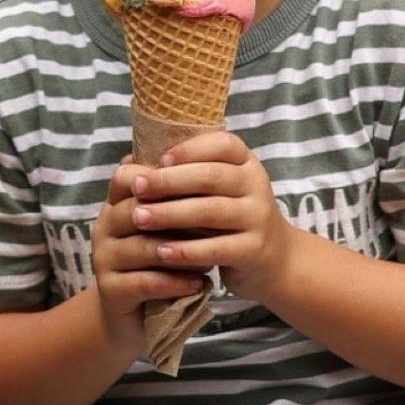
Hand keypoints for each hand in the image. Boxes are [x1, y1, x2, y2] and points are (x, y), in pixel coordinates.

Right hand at [92, 152, 209, 349]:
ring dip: (180, 252)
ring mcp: (103, 259)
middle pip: (137, 210)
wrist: (134, 315)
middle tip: (215, 223)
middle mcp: (104, 227)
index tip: (201, 187)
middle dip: (178, 216)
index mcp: (116, 204)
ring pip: (142, 247)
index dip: (162, 179)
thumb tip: (207, 157)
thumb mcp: (165, 227)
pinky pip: (144, 282)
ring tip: (211, 257)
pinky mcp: (110, 292)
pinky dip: (174, 282)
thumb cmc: (157, 262)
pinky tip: (198, 284)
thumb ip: (175, 197)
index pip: (128, 177)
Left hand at [125, 131, 295, 304]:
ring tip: (139, 218)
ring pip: (210, 211)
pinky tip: (162, 252)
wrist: (275, 260)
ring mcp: (258, 218)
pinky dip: (186, 250)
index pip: (223, 144)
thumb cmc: (232, 218)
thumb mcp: (220, 190)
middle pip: (211, 176)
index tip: (159, 159)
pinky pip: (217, 248)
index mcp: (246, 164)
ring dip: (170, 214)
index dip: (190, 149)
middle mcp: (256, 185)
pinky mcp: (254, 250)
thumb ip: (188, 174)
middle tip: (136, 188)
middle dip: (168, 181)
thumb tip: (130, 162)